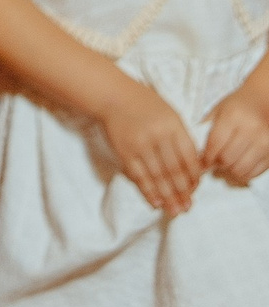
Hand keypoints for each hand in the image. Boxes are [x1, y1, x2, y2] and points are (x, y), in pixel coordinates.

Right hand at [99, 75, 202, 213]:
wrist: (112, 96)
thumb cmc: (144, 104)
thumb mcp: (169, 114)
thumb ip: (181, 137)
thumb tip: (193, 167)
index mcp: (173, 125)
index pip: (189, 157)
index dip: (194, 177)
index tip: (195, 189)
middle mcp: (158, 136)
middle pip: (174, 171)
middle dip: (182, 192)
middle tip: (187, 207)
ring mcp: (140, 145)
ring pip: (158, 177)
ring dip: (168, 197)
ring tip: (175, 211)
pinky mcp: (125, 152)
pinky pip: (139, 176)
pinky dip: (148, 192)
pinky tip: (156, 203)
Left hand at [203, 83, 268, 185]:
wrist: (263, 99)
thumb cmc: (239, 104)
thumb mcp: (219, 109)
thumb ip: (207, 128)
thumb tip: (196, 151)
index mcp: (233, 116)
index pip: (215, 143)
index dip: (206, 157)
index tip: (202, 162)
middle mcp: (251, 129)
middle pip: (227, 159)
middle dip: (216, 164)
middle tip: (213, 163)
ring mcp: (264, 142)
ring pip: (240, 170)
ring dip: (229, 172)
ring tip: (225, 164)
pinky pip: (254, 173)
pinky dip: (243, 174)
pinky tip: (238, 166)